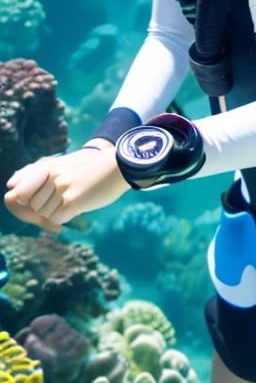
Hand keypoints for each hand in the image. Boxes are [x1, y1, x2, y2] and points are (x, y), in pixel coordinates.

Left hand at [4, 146, 129, 233]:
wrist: (118, 165)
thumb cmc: (91, 167)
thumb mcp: (61, 164)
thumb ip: (35, 173)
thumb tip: (11, 185)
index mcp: (45, 167)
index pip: (15, 191)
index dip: (18, 205)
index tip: (31, 210)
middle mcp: (50, 176)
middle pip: (31, 206)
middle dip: (40, 215)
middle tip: (56, 214)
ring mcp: (61, 187)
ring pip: (43, 214)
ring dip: (54, 216)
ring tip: (69, 208)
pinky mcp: (72, 200)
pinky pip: (56, 218)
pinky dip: (63, 219)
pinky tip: (75, 210)